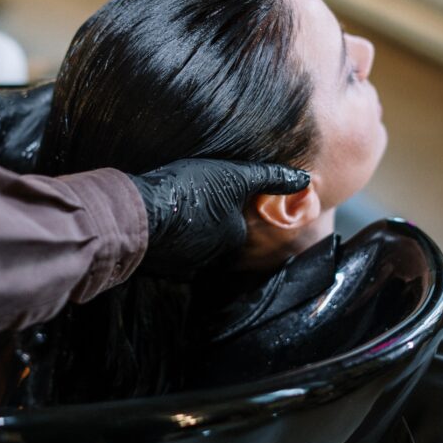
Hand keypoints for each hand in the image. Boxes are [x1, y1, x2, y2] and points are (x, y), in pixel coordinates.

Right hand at [129, 159, 309, 275]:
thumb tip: (305, 180)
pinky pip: (167, 254)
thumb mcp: (233, 176)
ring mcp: (184, 265)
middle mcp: (212, 258)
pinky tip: (155, 224)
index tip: (210, 194)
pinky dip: (165, 242)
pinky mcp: (159, 266)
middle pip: (213, 238)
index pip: (235, 224)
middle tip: (191, 202)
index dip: (224, 207)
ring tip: (173, 211)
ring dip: (185, 233)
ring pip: (191, 247)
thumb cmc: (189, 191)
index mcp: (232, 237)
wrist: (138, 214)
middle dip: (204, 224)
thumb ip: (269, 178)